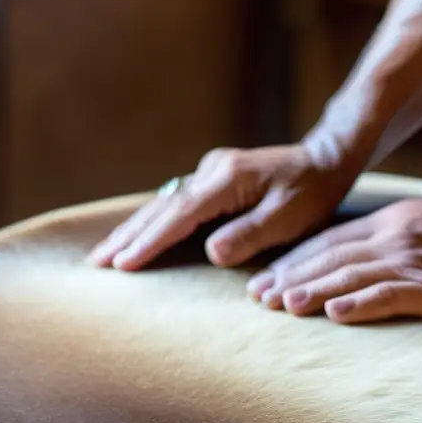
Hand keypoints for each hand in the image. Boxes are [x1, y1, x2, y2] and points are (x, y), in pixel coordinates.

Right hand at [87, 143, 358, 269]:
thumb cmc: (312, 193)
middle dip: (128, 236)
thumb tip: (211, 251)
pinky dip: (150, 221)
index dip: (151, 241)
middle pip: (161, 207)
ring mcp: (208, 171)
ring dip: (132, 229)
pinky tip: (133, 235)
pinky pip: (173, 202)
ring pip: (162, 203)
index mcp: (228, 179)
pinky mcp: (211, 178)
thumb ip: (251, 234)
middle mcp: (211, 170)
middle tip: (96, 263)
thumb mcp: (290, 218)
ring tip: (103, 254)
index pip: (181, 214)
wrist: (324, 159)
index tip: (124, 263)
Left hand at [245, 198, 421, 323]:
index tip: (267, 276)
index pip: (328, 241)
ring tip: (281, 306)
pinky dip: (358, 305)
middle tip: (258, 298)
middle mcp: (390, 239)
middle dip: (290, 277)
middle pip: (329, 258)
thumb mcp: (421, 222)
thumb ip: (388, 235)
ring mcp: (409, 262)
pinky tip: (333, 315)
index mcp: (387, 223)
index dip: (294, 260)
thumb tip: (355, 256)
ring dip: (311, 290)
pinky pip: (387, 295)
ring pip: (349, 276)